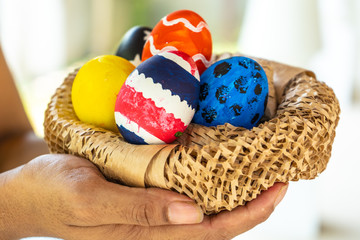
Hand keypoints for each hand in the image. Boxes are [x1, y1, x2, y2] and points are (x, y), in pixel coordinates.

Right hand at [1, 154, 287, 239]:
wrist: (28, 193)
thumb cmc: (52, 194)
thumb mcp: (88, 199)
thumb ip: (138, 211)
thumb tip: (194, 213)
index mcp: (145, 235)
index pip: (212, 232)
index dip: (250, 214)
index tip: (278, 188)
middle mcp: (154, 228)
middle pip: (215, 221)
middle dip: (251, 202)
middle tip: (277, 174)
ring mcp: (150, 214)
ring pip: (204, 208)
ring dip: (233, 192)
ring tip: (257, 168)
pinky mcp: (143, 198)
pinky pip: (184, 193)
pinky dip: (206, 180)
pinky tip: (217, 165)